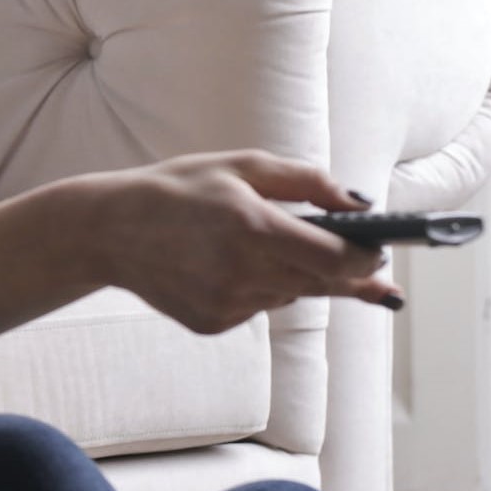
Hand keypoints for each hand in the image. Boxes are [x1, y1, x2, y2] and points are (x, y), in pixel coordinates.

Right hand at [86, 150, 403, 335]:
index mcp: (253, 227)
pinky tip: (228, 266)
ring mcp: (226, 304)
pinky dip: (259, 288)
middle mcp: (242, 273)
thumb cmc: (178, 190)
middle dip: (348, 274)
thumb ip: (308, 181)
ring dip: (297, 276)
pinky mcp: (212, 323)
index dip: (368, 259)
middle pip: (324, 285)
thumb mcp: (242, 166)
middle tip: (371, 268)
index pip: (337, 259)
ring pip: (291, 295)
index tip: (382, 251)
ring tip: (264, 248)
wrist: (108, 230)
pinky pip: (259, 308)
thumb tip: (361, 204)